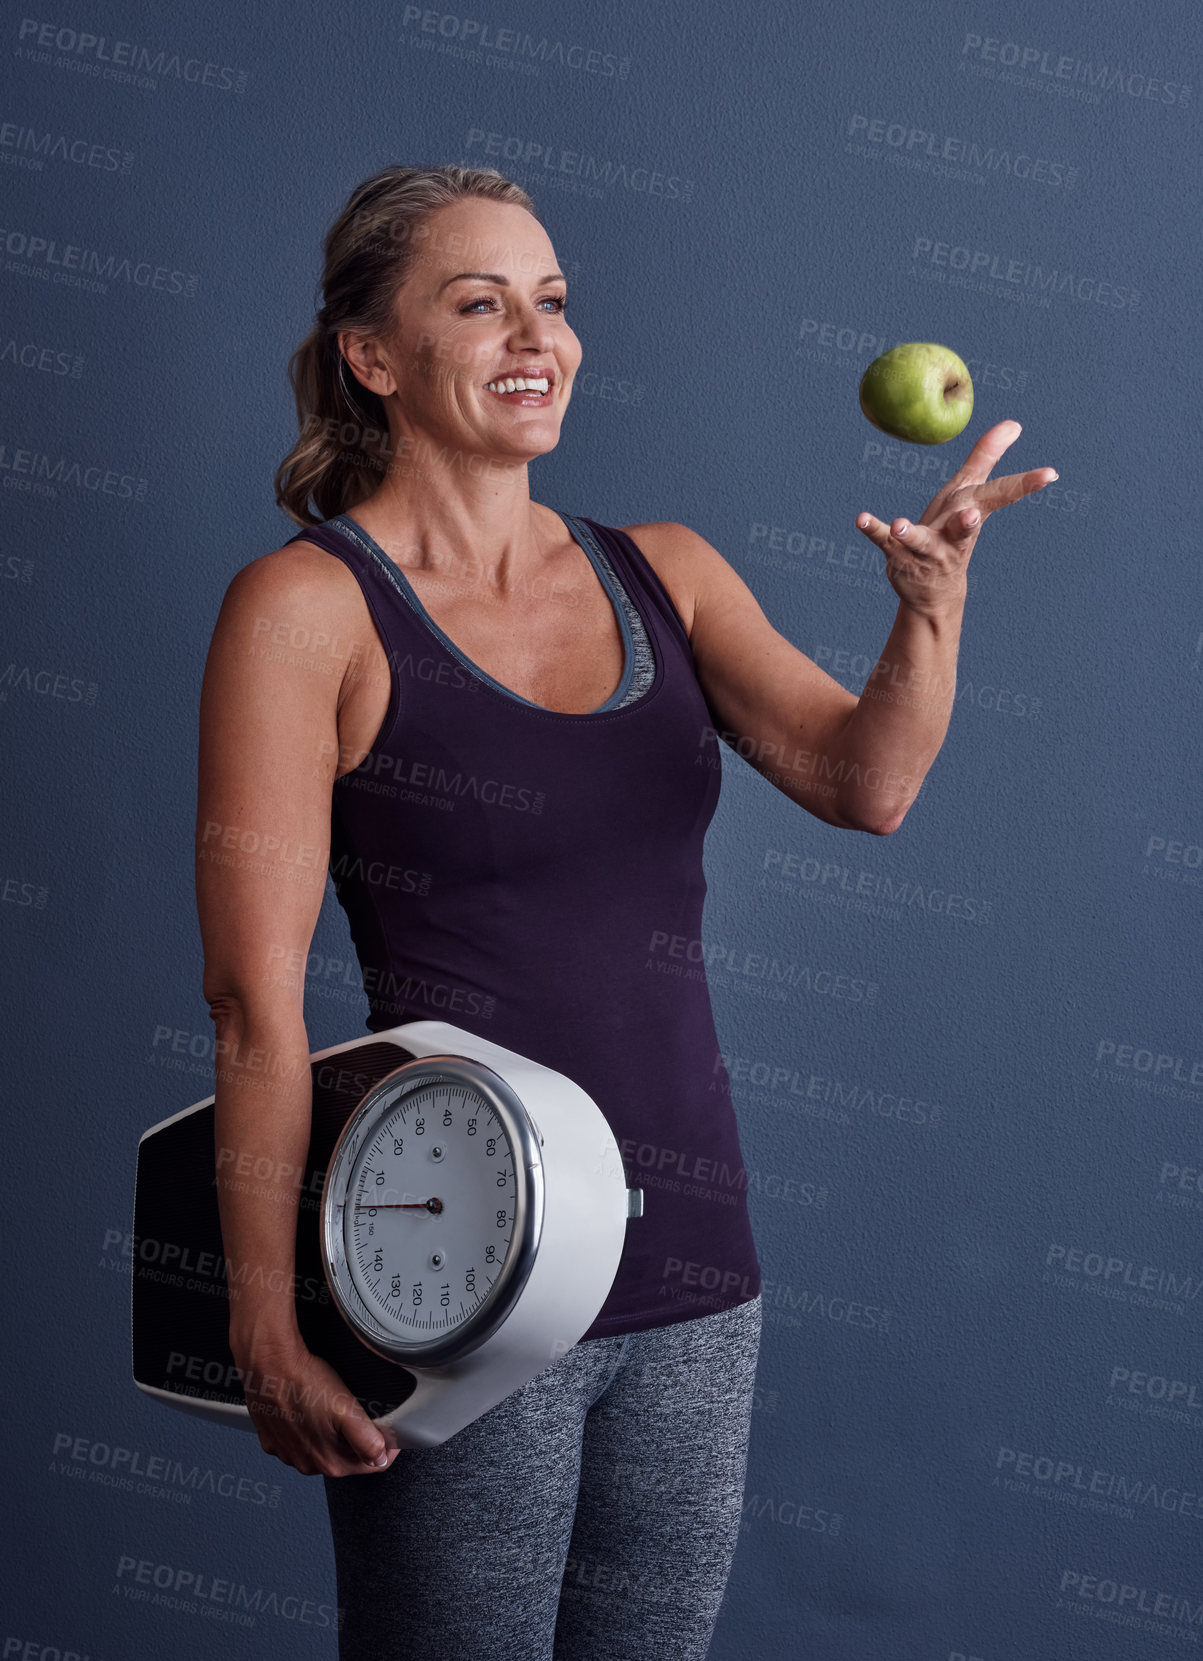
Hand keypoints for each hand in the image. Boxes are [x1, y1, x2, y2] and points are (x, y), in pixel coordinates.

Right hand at [236, 1332, 402, 1477]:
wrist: (269, 1364)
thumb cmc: (303, 1382)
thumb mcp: (346, 1409)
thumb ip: (367, 1439)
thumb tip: (380, 1459)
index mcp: (329, 1462)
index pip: (370, 1465)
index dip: (384, 1447)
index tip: (386, 1430)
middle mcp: (307, 1463)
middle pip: (347, 1458)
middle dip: (358, 1440)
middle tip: (357, 1412)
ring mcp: (288, 1453)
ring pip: (322, 1449)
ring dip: (331, 1434)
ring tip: (331, 1407)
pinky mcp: (273, 1440)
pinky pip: (298, 1440)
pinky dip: (307, 1429)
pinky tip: (308, 1410)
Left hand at [855, 419, 1057, 616]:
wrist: (932, 592)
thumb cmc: (952, 531)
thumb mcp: (971, 493)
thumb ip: (987, 457)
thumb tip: (1014, 423)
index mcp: (972, 513)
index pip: (1001, 496)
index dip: (1026, 484)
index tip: (1050, 474)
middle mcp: (953, 535)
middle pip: (963, 526)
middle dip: (968, 522)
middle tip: (973, 516)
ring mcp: (926, 550)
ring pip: (920, 542)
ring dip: (910, 535)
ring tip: (898, 526)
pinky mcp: (899, 556)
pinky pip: (884, 542)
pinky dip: (873, 530)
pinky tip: (861, 519)